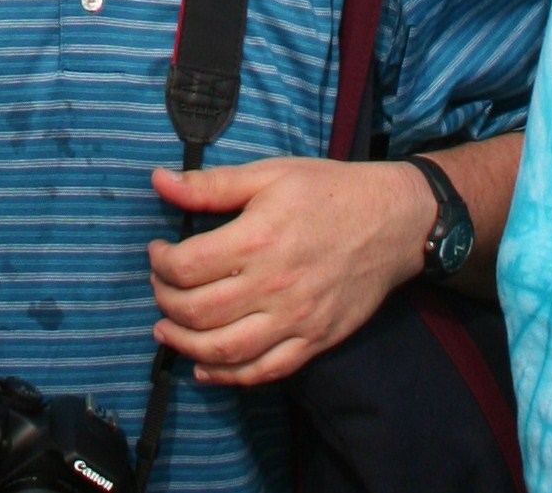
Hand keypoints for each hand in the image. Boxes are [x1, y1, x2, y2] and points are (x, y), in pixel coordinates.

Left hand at [145, 157, 429, 387]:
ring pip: (223, 351)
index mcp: (257, 240)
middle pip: (196, 312)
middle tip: (161, 287)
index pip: (185, 267)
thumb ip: (210, 185)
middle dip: (165, 301)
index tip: (158, 253)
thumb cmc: (329, 192)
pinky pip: (264, 371)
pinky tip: (205, 368)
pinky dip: (228, 377)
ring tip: (166, 330)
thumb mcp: (269, 174)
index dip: (159, 263)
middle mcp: (273, 286)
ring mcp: (296, 320)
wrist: (393, 221)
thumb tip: (158, 181)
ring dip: (184, 345)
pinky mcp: (315, 341)